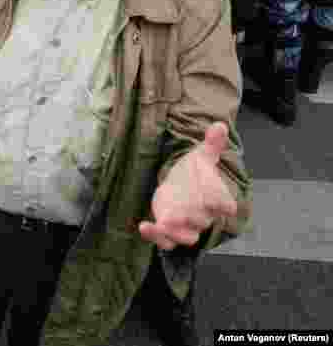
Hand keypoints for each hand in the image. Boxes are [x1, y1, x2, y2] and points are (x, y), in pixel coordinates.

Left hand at [139, 123, 237, 250]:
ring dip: (174, 232)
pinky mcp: (170, 231)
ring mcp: (187, 226)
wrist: (182, 186)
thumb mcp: (202, 156)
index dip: (220, 202)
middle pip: (201, 220)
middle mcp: (204, 216)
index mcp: (217, 199)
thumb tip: (219, 126)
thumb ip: (212, 144)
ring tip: (162, 222)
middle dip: (190, 216)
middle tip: (177, 211)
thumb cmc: (195, 172)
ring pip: (186, 237)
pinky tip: (144, 225)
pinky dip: (155, 237)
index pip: (224, 204)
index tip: (216, 201)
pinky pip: (165, 242)